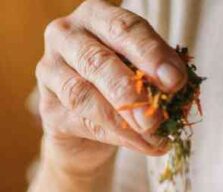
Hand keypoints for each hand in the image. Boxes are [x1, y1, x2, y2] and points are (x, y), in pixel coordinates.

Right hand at [36, 0, 186, 176]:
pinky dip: (115, 136)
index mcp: (95, 15)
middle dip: (131, 91)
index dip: (150, 54)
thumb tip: (173, 88)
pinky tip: (141, 145)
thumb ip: (155, 72)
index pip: (123, 29)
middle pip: (97, 61)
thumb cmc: (121, 81)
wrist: (88, 124)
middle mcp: (65, 35)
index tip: (175, 81)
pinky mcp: (47, 108)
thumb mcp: (143, 68)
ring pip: (82, 95)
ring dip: (120, 118)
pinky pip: (81, 122)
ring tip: (151, 134)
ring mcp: (49, 71)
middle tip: (156, 117)